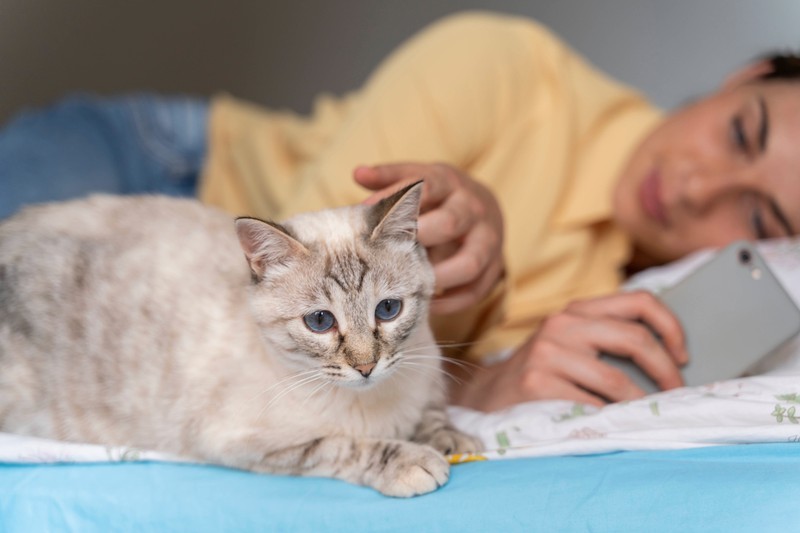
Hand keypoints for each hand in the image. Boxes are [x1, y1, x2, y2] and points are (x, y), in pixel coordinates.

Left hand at [354, 163, 503, 314]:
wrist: (485, 208)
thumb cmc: (441, 197)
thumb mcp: (420, 180)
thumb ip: (390, 178)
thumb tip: (358, 172)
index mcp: (450, 183)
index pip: (427, 187)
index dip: (398, 204)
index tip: (370, 220)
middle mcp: (473, 209)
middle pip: (450, 223)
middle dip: (420, 239)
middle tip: (389, 254)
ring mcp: (488, 239)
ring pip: (470, 262)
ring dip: (438, 278)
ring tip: (411, 286)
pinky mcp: (495, 267)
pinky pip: (476, 290)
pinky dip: (451, 303)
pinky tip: (426, 304)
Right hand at [451, 291, 688, 410]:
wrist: (488, 396)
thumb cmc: (542, 374)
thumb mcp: (570, 344)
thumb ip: (608, 340)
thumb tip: (673, 360)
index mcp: (578, 310)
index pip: (639, 301)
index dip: (671, 326)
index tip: (683, 356)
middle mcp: (562, 324)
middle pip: (634, 339)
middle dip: (666, 371)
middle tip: (676, 394)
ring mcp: (547, 353)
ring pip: (616, 380)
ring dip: (639, 405)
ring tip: (643, 416)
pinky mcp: (537, 383)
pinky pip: (591, 405)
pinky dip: (607, 418)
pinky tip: (608, 423)